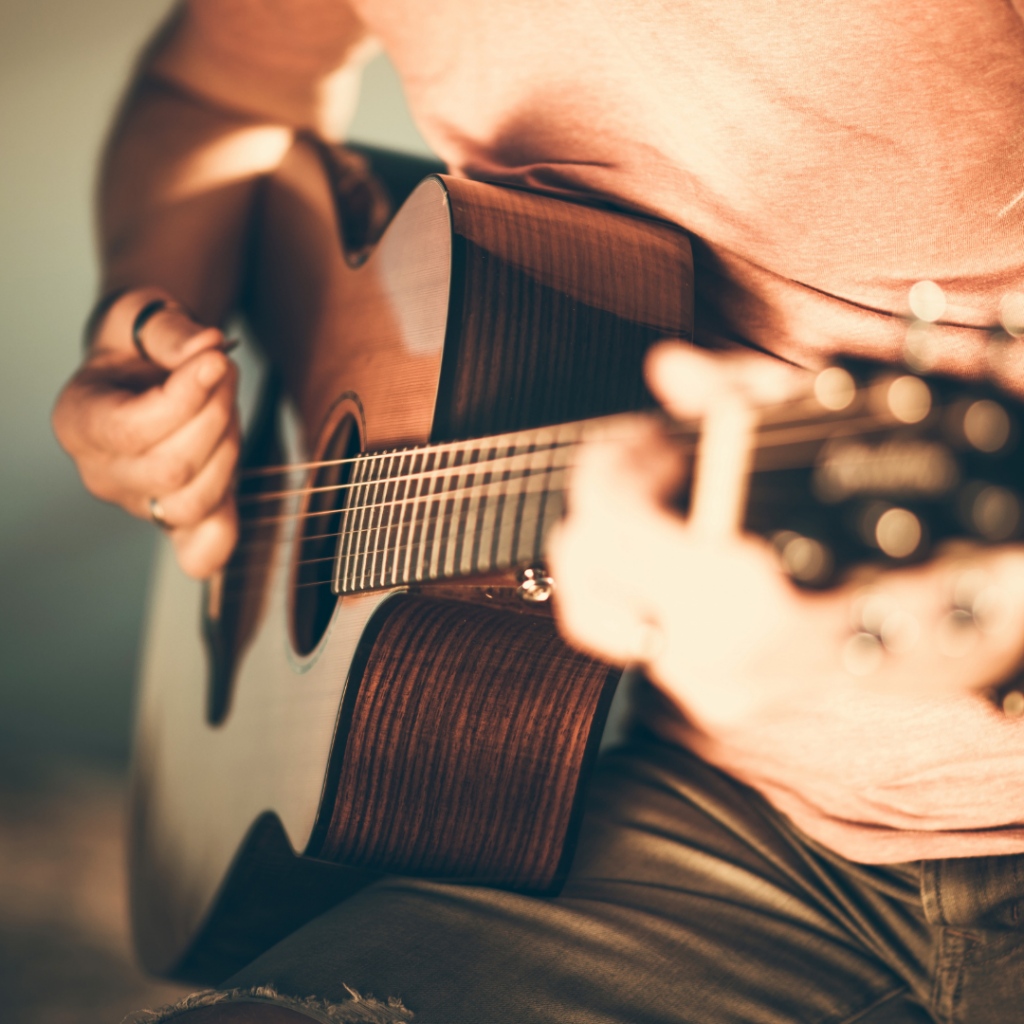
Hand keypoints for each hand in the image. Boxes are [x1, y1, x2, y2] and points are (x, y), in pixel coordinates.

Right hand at [53, 288, 239, 578]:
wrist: (145, 369)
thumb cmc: (140, 345)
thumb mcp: (144, 316)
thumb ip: (171, 330)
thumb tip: (207, 347)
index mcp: (78, 422)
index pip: (131, 430)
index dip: (185, 398)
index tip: (218, 359)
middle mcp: (101, 472)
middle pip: (170, 471)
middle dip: (215, 417)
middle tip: (227, 371)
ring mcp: (138, 503)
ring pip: (194, 503)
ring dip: (229, 450)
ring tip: (228, 405)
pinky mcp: (175, 520)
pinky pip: (200, 551)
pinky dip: (223, 534)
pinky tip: (235, 493)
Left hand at [547, 342, 1023, 728]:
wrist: (990, 639)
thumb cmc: (928, 532)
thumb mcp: (840, 439)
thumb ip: (742, 399)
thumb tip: (670, 368)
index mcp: (735, 598)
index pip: (603, 518)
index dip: (614, 456)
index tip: (648, 430)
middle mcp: (710, 659)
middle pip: (580, 566)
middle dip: (608, 494)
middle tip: (657, 453)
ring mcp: (713, 690)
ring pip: (599, 602)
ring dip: (623, 534)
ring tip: (681, 492)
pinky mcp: (720, 699)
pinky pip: (642, 628)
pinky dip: (649, 576)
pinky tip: (700, 538)